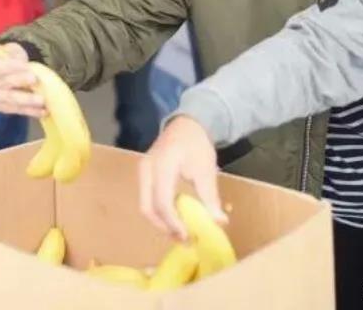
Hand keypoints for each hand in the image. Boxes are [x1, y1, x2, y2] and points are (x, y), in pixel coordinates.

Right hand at [0, 43, 46, 116]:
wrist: (3, 71)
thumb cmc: (8, 58)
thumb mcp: (11, 49)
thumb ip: (15, 53)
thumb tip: (23, 63)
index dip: (11, 66)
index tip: (26, 66)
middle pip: (3, 83)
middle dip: (19, 81)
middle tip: (34, 79)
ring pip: (9, 99)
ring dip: (26, 100)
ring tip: (42, 100)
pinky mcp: (0, 107)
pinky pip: (15, 110)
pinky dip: (29, 111)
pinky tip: (42, 111)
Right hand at [139, 116, 227, 239]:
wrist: (186, 124)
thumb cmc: (197, 144)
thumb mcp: (206, 169)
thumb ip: (210, 197)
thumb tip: (220, 222)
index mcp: (162, 166)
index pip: (162, 201)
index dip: (173, 222)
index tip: (188, 236)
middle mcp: (146, 169)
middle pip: (147, 207)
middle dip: (164, 227)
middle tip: (183, 239)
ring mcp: (142, 172)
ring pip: (145, 205)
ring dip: (161, 222)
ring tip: (181, 232)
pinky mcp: (144, 175)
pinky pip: (147, 199)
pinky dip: (160, 213)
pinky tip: (175, 218)